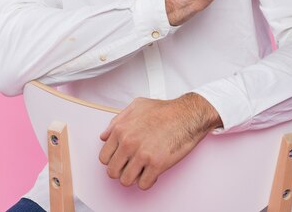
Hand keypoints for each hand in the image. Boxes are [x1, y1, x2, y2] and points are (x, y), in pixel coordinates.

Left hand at [99, 94, 220, 189]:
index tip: (122, 158)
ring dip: (134, 177)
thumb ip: (117, 120)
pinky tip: (153, 171)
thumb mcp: (137, 106)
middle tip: (132, 165)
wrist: (187, 115)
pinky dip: (148, 181)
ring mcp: (142, 154)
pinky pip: (143, 185)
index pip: (104, 157)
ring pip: (126, 181)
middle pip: (112, 172)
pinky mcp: (156, 165)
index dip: (113, 159)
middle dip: (122, 170)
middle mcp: (128, 142)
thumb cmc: (164, 110)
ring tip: (142, 169)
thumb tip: (104, 136)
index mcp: (121, 129)